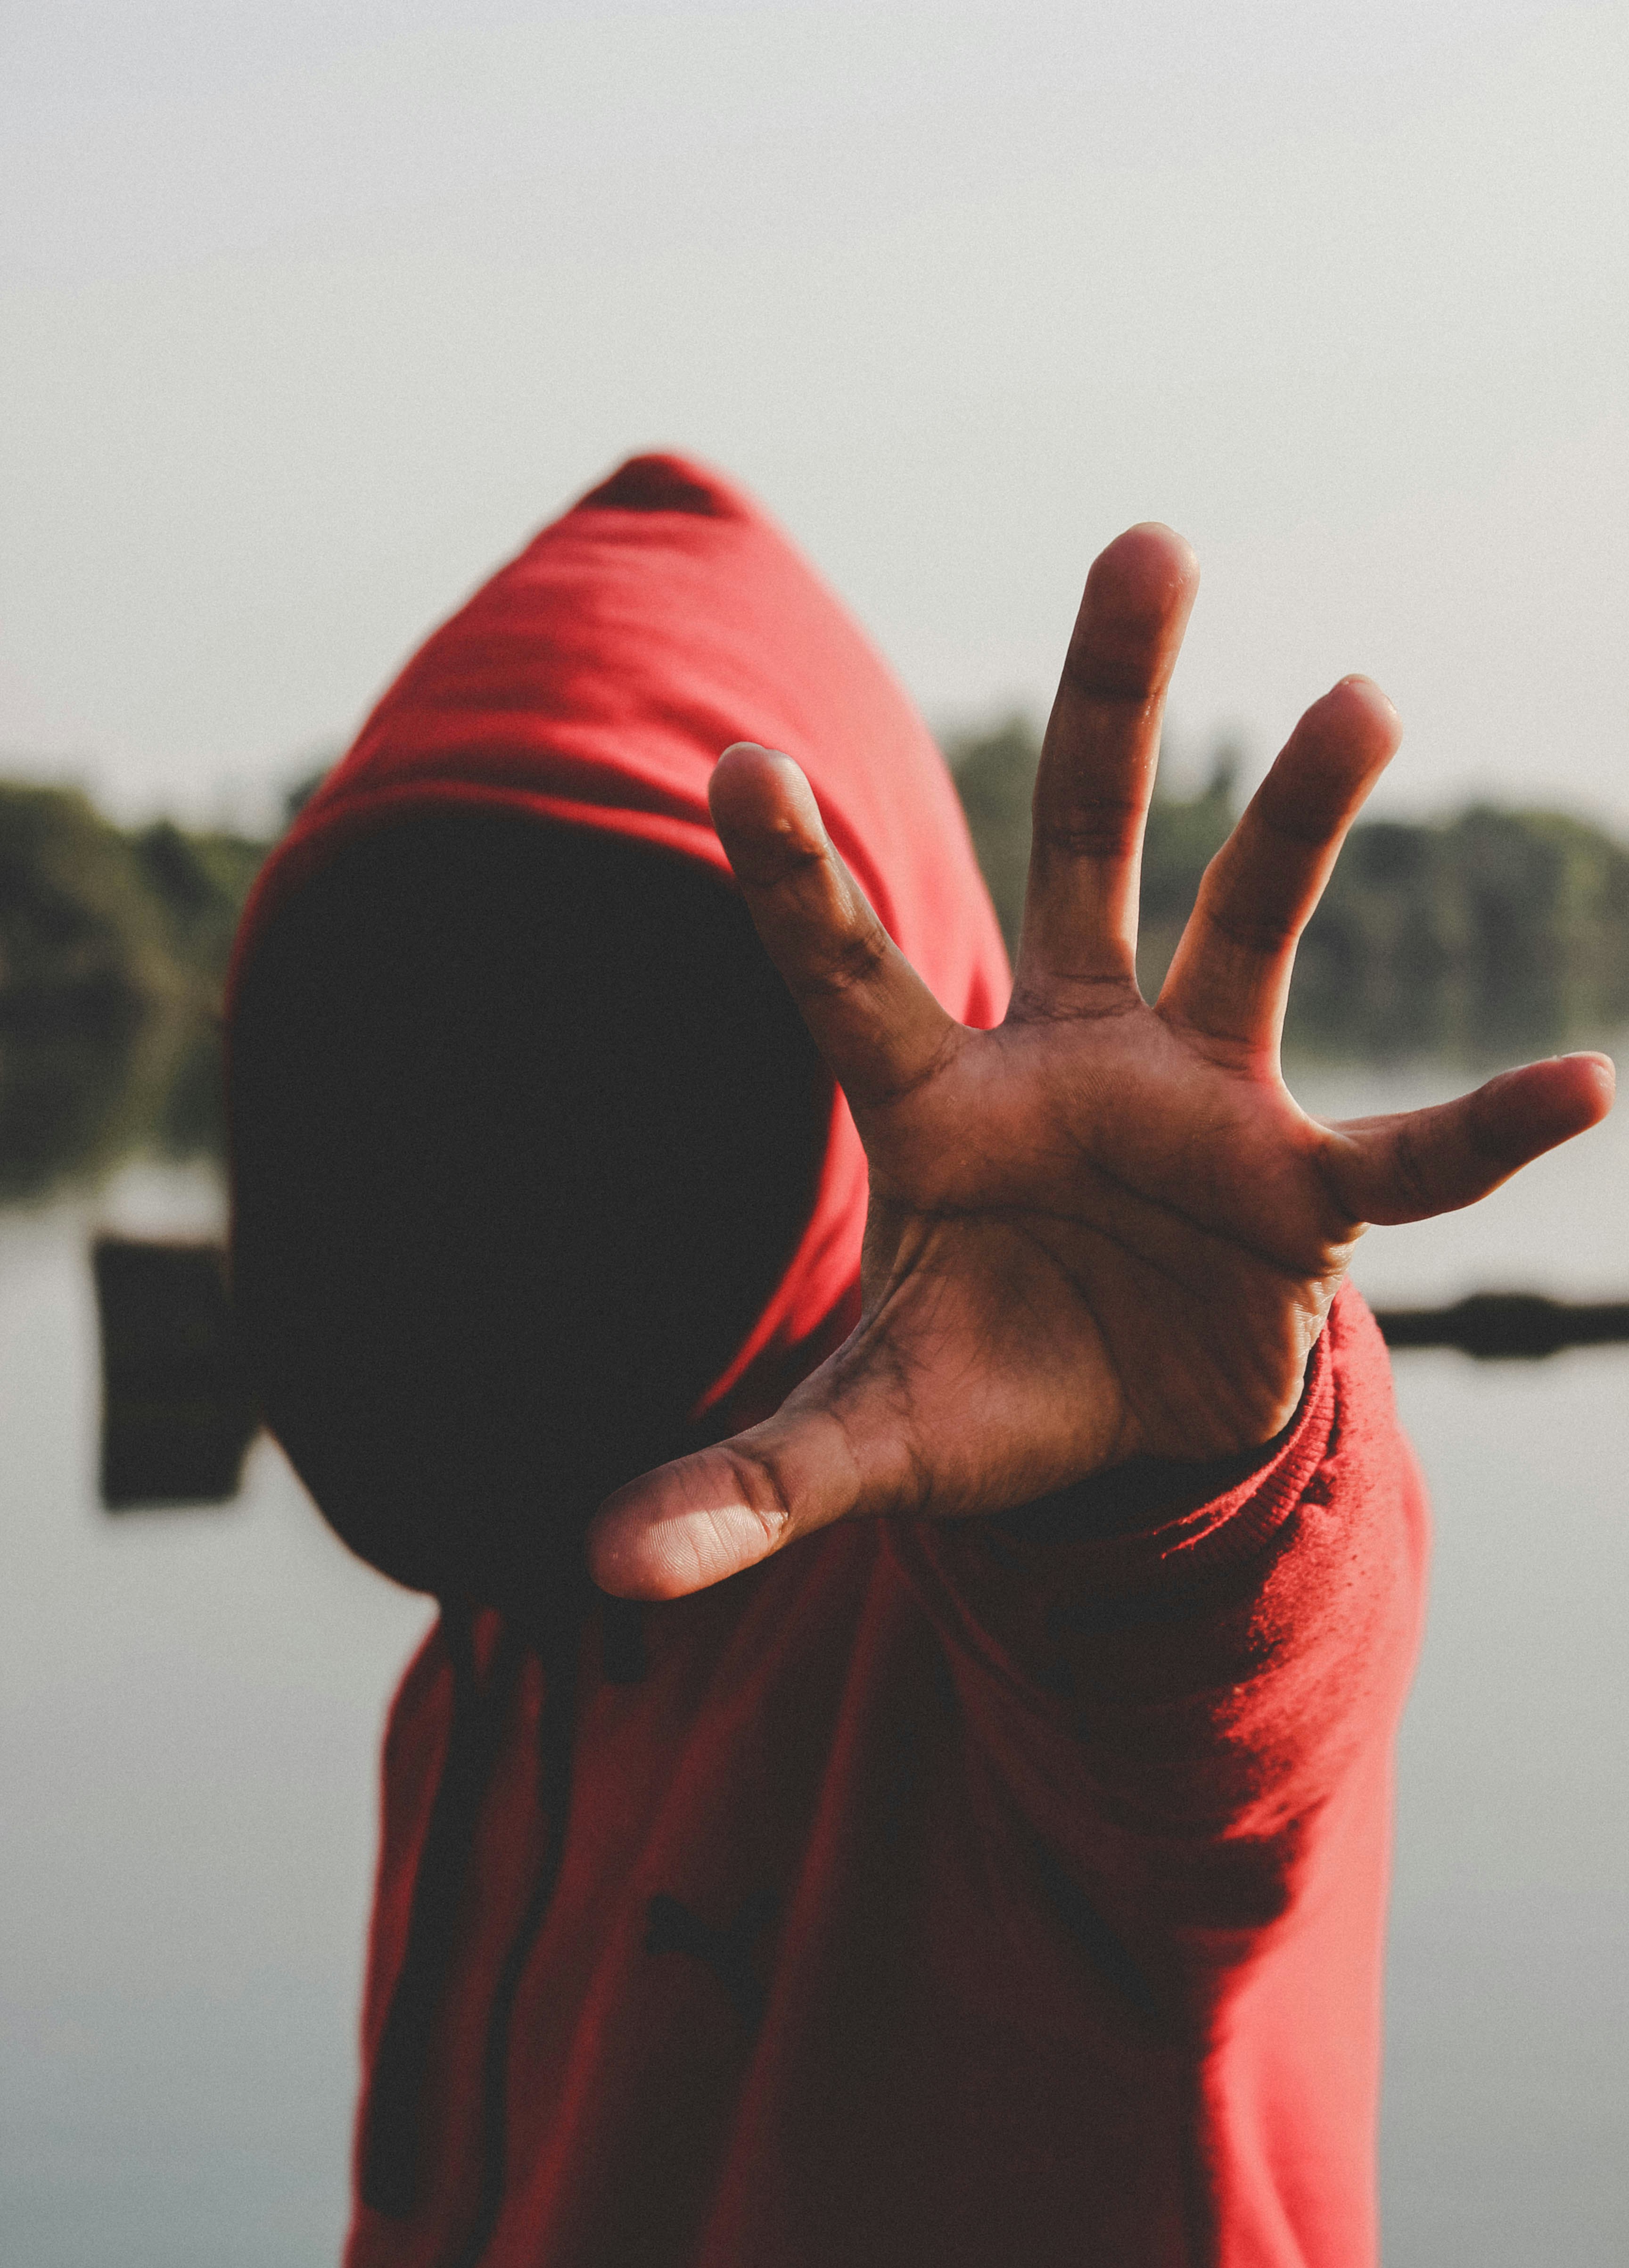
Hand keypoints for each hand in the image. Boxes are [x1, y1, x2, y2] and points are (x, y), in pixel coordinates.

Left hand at [588, 526, 1614, 1601]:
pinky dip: (1488, 1125)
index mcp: (936, 1105)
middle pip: (1082, 850)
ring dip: (1300, 821)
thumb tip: (595, 1567)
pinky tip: (1586, 1081)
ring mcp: (1197, 1105)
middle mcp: (1071, 1062)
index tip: (738, 765)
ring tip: (1357, 699)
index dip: (796, 880)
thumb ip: (747, 1485)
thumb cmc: (978, 1391)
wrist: (1114, 1426)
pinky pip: (1405, 1151)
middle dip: (1112, 705)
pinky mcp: (1299, 1191)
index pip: (849, 973)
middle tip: (1147, 541)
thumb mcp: (863, 1437)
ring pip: (1251, 928)